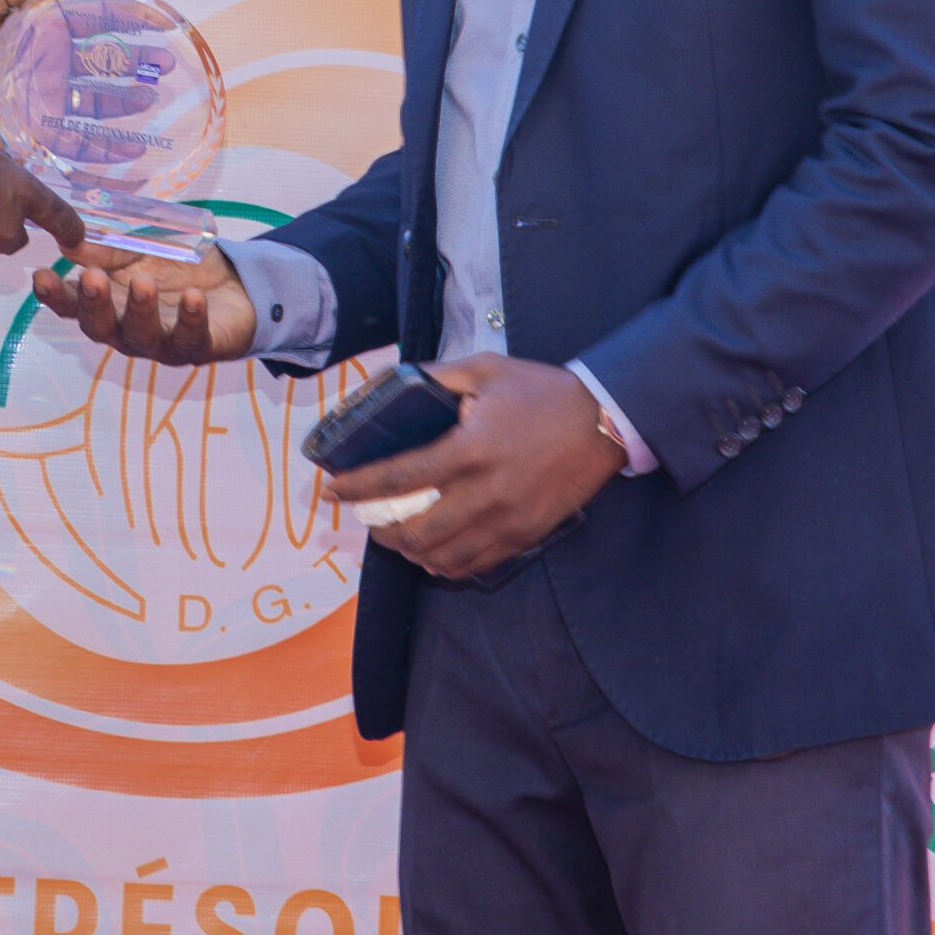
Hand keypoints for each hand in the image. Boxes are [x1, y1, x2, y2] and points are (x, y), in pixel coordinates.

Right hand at [31, 244, 255, 367]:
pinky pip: (191, 337)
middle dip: (95, 304)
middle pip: (101, 327)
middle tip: (93, 278)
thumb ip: (108, 250)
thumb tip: (70, 240)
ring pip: (143, 336)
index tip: (41, 276)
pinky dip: (191, 317)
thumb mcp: (140, 250)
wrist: (233, 285)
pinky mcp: (198, 348)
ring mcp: (161, 344)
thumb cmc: (176, 269)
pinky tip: (193, 297)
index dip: (54, 295)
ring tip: (143, 283)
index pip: (72, 304)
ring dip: (140, 310)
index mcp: (107, 304)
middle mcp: (126, 331)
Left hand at [329, 353, 625, 579]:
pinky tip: (433, 552)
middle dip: (380, 532)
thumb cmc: (541, 391)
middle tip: (366, 518)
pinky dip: (446, 565)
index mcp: (470, 449)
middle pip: (416, 532)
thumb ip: (434, 376)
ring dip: (410, 553)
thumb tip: (387, 381)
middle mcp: (485, 492)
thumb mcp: (485, 369)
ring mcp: (507, 521)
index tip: (331, 490)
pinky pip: (476, 565)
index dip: (357, 487)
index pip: (399, 477)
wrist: (603, 421)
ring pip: (444, 557)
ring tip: (396, 537)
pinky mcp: (525, 536)